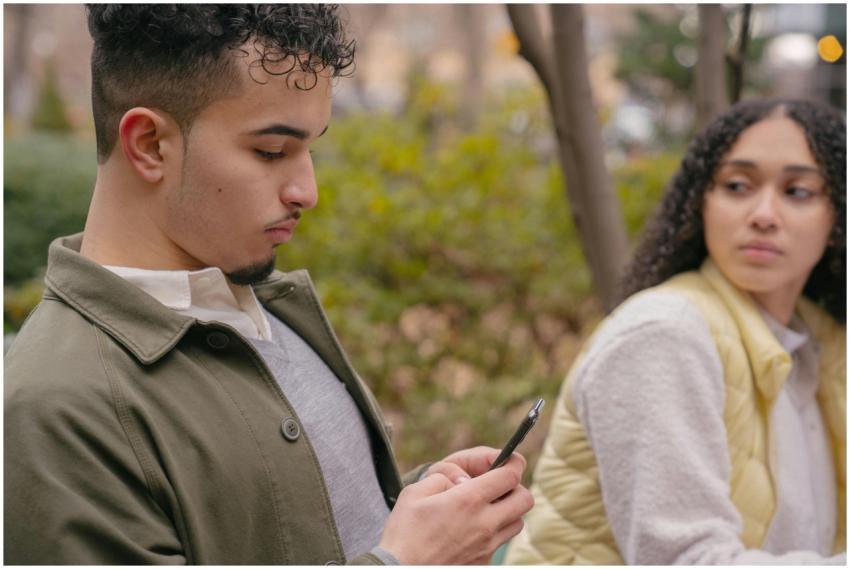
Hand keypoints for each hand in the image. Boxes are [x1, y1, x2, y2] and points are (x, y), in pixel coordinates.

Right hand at [378, 452, 532, 564]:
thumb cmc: (404, 531)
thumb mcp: (416, 492)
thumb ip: (443, 477)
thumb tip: (463, 479)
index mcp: (469, 500)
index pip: (511, 475)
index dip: (513, 462)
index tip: (508, 459)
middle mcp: (485, 523)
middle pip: (525, 499)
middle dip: (516, 487)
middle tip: (497, 485)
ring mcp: (487, 546)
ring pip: (517, 523)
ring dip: (508, 511)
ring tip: (486, 508)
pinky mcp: (483, 562)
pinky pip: (500, 543)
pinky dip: (493, 533)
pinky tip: (472, 531)